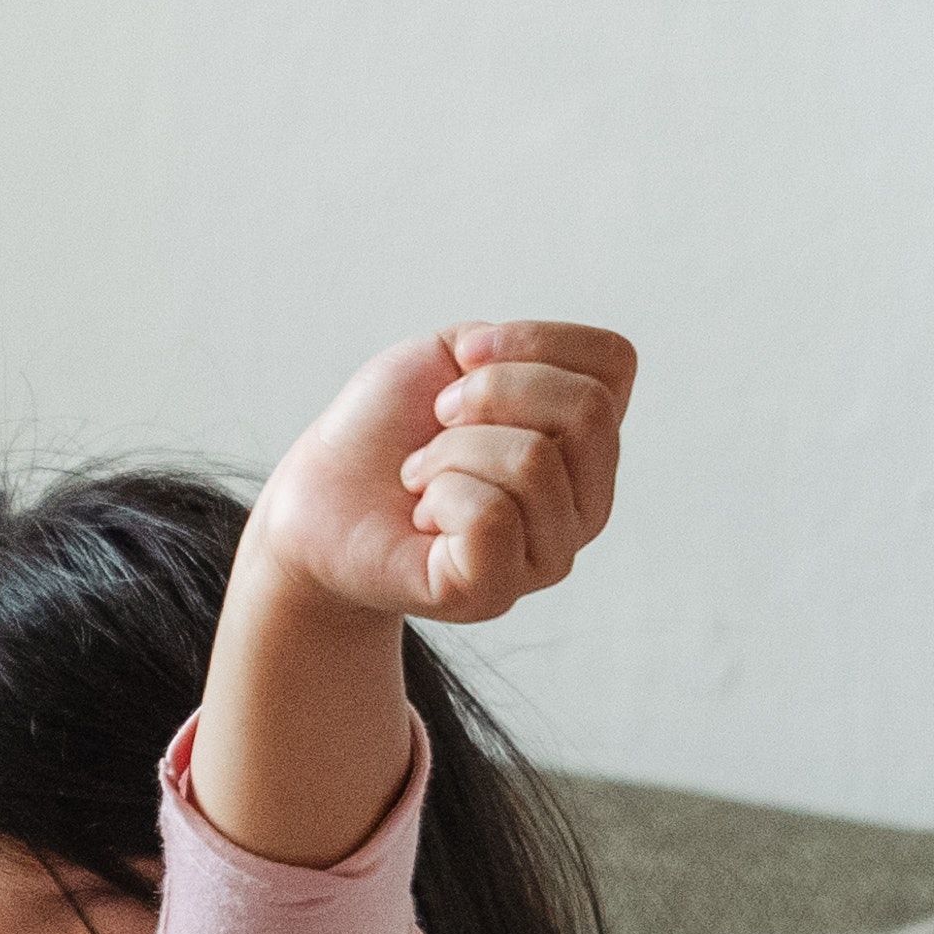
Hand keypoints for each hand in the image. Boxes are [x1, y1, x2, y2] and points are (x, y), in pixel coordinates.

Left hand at [246, 320, 637, 628]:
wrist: (319, 496)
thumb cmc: (389, 428)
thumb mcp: (456, 353)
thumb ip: (525, 351)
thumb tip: (550, 387)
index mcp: (588, 444)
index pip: (615, 364)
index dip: (532, 342)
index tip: (464, 363)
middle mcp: (587, 504)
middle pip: (587, 410)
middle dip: (491, 392)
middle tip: (439, 423)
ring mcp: (549, 555)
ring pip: (535, 460)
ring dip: (450, 450)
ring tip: (422, 475)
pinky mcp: (494, 592)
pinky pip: (492, 516)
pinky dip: (437, 496)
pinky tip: (421, 515)